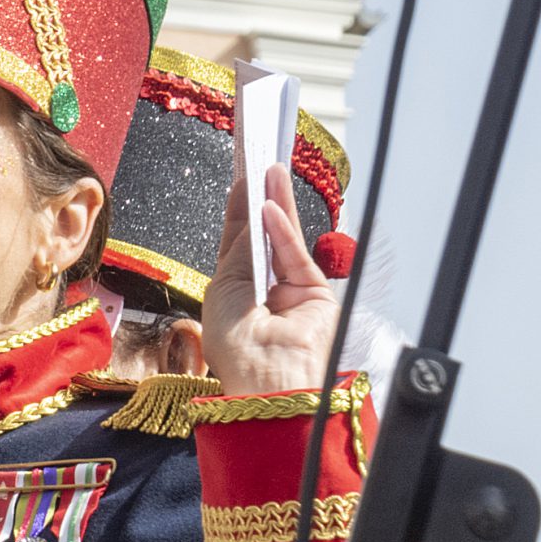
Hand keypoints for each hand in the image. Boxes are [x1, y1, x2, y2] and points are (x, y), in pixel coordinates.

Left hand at [200, 163, 339, 399]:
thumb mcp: (224, 287)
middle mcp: (263, 288)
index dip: (239, 210)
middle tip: (258, 163)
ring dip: (276, 203)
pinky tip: (271, 208)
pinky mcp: (316, 293)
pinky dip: (283, 231)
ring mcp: (291, 290)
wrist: (262, 378)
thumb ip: (241, 249)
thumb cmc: (235, 344)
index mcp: (235, 291)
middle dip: (260, 200)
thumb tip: (253, 212)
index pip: (238, 241)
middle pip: (262, 235)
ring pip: (283, 239)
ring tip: (270, 170)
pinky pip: (296, 255)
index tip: (241, 178)